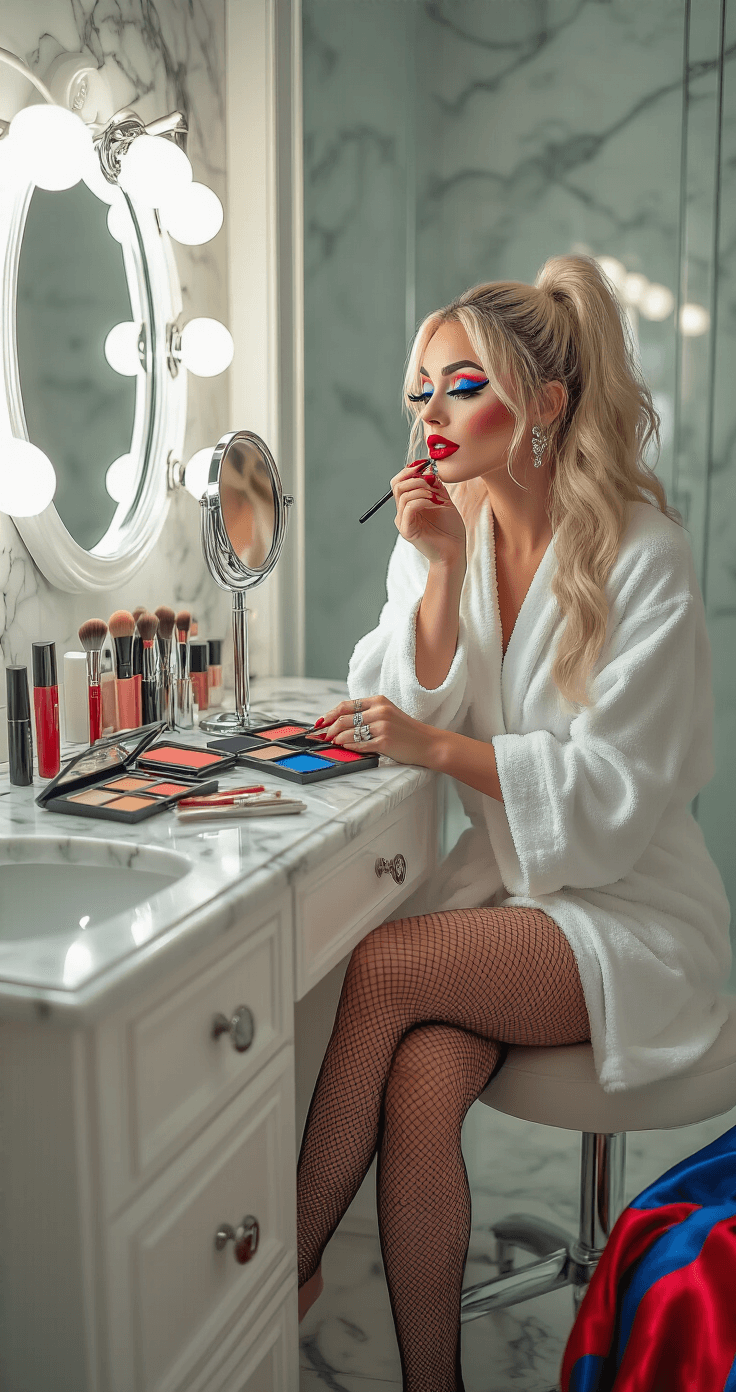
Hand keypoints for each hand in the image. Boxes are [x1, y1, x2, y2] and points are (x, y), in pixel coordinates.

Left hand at [315, 696, 437, 767]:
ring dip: (336, 739)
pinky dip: (348, 747)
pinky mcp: (384, 742)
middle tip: (323, 737)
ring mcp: (382, 726)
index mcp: (378, 701)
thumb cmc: (406, 731)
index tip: (320, 723)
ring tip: (333, 743)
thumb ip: (367, 714)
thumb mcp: (387, 714)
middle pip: (343, 719)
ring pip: (348, 733)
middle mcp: (379, 711)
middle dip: (329, 729)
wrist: (428, 743)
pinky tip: (344, 748)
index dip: (329, 714)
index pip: (346, 705)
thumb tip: (340, 722)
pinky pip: (359, 745)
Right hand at [391, 461, 465, 567]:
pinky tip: (435, 503)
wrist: (454, 551)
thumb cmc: (450, 529)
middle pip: (397, 485)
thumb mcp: (443, 501)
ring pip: (403, 495)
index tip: (425, 465)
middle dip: (414, 477)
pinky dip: (423, 500)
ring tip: (436, 496)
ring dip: (421, 489)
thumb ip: (435, 486)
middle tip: (430, 480)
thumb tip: (429, 471)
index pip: (399, 482)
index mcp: (408, 505)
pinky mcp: (407, 531)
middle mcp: (402, 513)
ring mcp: (403, 522)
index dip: (409, 470)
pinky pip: (409, 507)